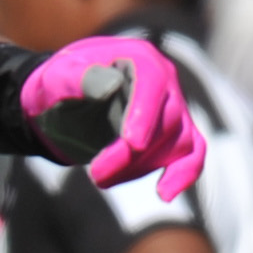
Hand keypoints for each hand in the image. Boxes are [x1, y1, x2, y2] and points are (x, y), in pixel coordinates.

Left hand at [26, 35, 204, 199]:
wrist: (65, 101)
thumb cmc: (61, 85)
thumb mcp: (59, 76)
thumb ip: (80, 78)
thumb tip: (110, 86)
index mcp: (140, 58)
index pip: (152, 83)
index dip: (144, 114)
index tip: (132, 144)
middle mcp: (165, 80)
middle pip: (166, 121)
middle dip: (132, 154)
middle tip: (96, 175)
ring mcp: (174, 108)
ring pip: (177, 143)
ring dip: (141, 168)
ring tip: (101, 179)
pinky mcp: (175, 134)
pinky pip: (193, 153)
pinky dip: (184, 174)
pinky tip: (165, 194)